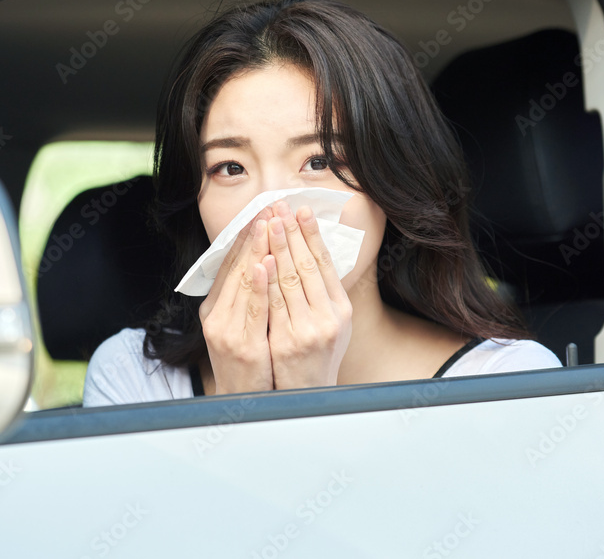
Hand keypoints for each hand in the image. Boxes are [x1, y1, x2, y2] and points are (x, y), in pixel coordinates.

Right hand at [198, 207, 274, 393]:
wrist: (241, 403)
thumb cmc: (246, 365)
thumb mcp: (237, 328)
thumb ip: (243, 299)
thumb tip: (257, 264)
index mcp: (213, 309)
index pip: (229, 265)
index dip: (245, 237)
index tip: (260, 212)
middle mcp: (215, 315)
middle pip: (235, 268)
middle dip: (253, 236)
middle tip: (267, 207)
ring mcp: (226, 329)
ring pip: (242, 282)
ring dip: (256, 250)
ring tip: (266, 224)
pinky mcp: (241, 343)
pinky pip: (251, 308)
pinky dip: (257, 284)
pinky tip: (264, 264)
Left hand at [264, 200, 352, 388]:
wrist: (307, 398)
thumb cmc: (315, 358)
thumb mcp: (332, 326)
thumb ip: (323, 295)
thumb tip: (313, 257)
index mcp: (341, 309)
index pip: (324, 263)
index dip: (312, 234)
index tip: (301, 210)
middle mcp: (329, 317)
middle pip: (307, 266)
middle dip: (291, 233)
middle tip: (280, 206)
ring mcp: (309, 330)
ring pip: (290, 280)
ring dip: (278, 248)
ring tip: (268, 222)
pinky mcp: (288, 342)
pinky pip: (274, 305)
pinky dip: (267, 281)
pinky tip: (262, 260)